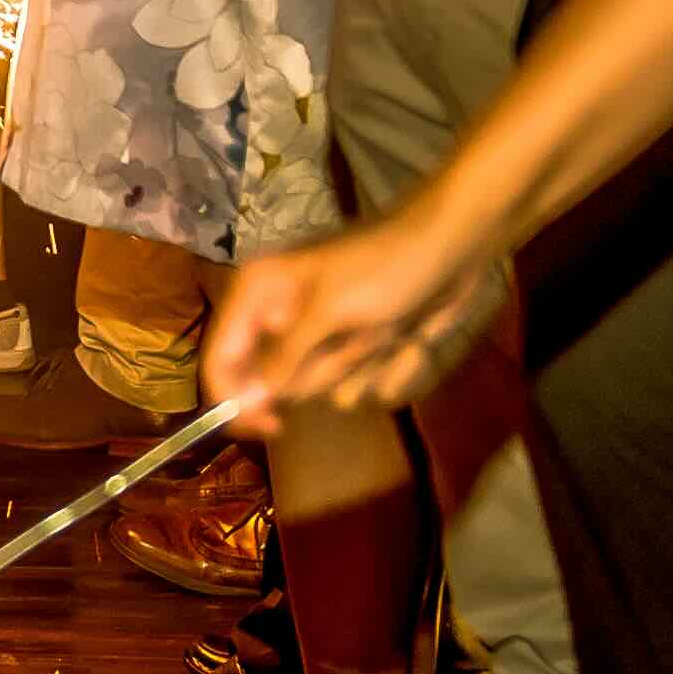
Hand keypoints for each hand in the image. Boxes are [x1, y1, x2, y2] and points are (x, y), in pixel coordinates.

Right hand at [205, 198, 510, 430]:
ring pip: (319, 385)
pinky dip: (381, 367)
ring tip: (383, 330)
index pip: (221, 358)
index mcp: (259, 292)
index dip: (235, 397)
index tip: (271, 426)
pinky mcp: (354, 345)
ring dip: (356, 366)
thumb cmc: (384, 268)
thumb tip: (247, 399)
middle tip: (356, 340)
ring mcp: (320, 332)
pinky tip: (400, 337)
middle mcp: (280, 314)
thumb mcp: (328, 312)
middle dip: (321, 370)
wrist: (451, 247)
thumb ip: (282, 359)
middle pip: (274, 380)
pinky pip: (355, 382)